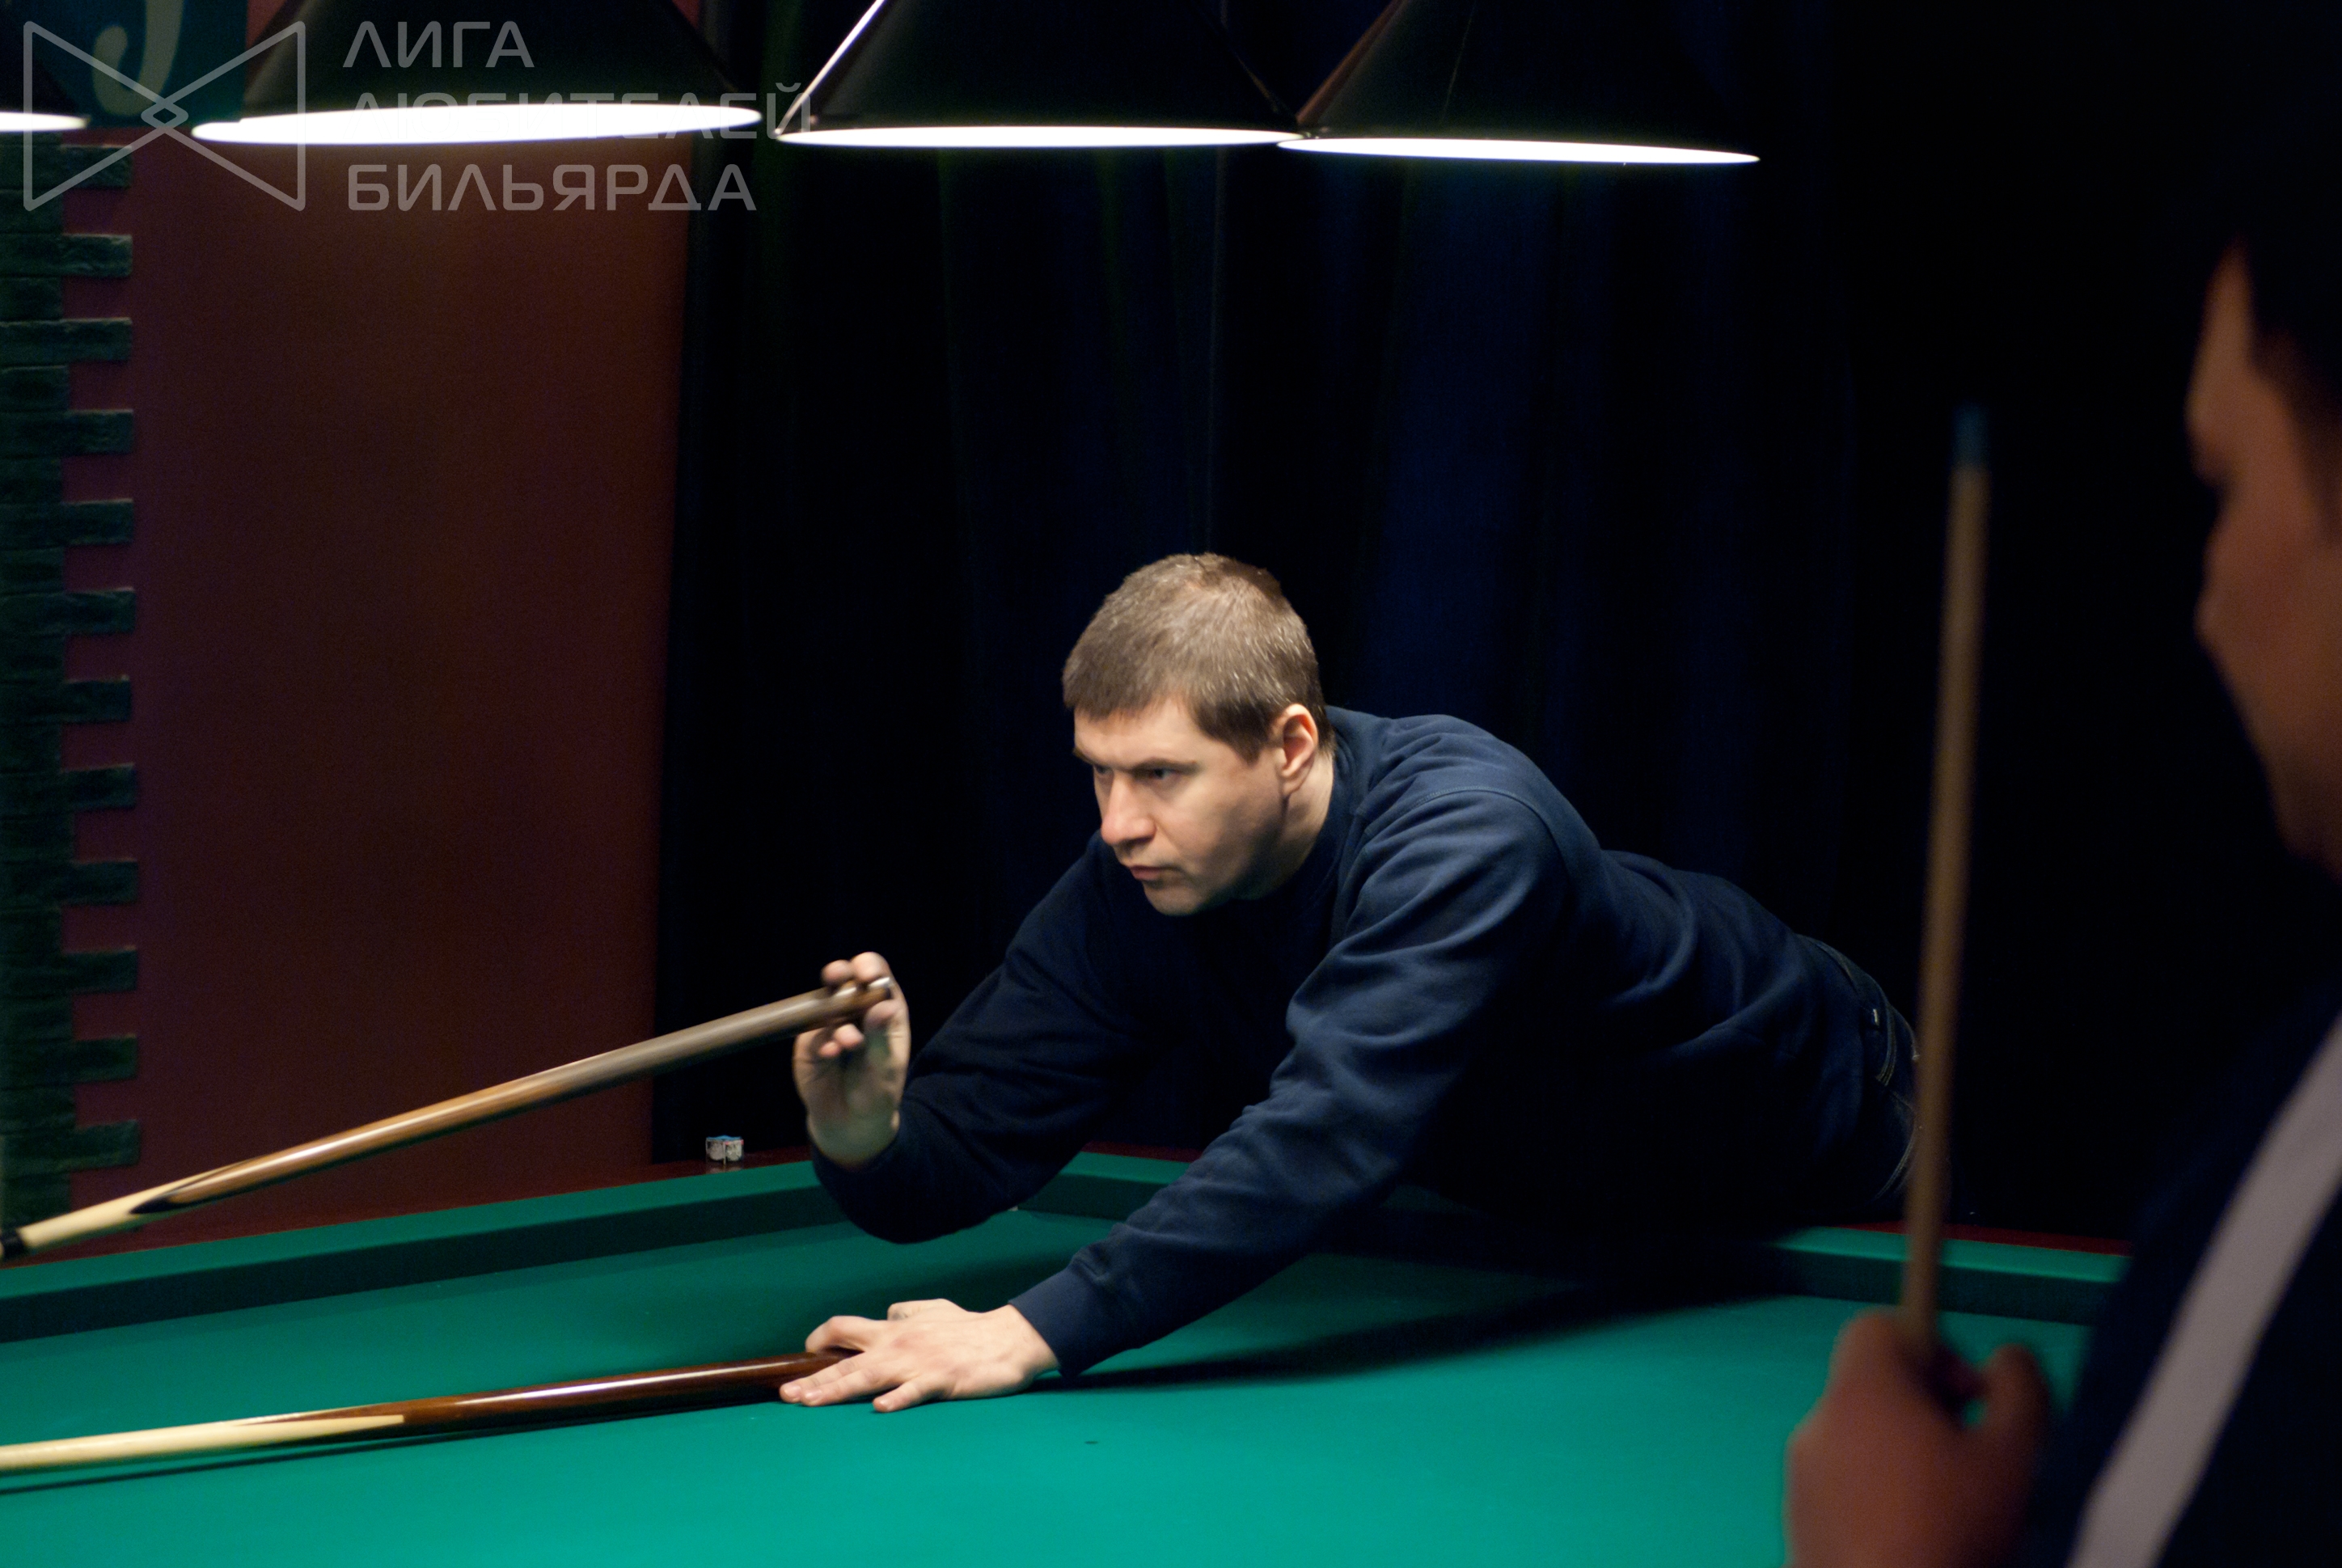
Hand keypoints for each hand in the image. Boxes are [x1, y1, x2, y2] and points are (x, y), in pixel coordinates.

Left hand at [778, 1300, 1058, 1412]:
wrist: (1010, 1338)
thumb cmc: (971, 1327)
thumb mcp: (933, 1309)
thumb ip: (906, 1312)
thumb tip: (887, 1313)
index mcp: (895, 1328)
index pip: (845, 1328)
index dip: (820, 1339)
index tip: (803, 1354)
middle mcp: (899, 1344)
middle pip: (847, 1361)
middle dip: (814, 1380)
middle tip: (786, 1396)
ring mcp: (918, 1363)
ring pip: (869, 1378)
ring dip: (837, 1391)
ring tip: (811, 1403)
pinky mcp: (942, 1380)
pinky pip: (915, 1391)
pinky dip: (897, 1399)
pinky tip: (879, 1409)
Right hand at [793, 953, 910, 1169]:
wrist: (850, 1123)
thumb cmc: (877, 1091)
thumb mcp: (886, 1068)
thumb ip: (882, 1037)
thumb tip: (884, 1005)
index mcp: (883, 1010)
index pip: (878, 977)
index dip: (871, 968)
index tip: (866, 973)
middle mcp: (855, 1011)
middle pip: (845, 978)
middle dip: (841, 972)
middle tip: (837, 975)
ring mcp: (830, 1024)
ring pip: (825, 1002)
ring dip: (832, 1012)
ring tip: (849, 1042)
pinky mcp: (810, 1042)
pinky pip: (812, 1033)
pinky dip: (823, 1042)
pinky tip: (832, 1055)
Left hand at [1785, 1311, 2049, 1567]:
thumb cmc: (1951, 1528)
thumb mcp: (2015, 1456)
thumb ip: (2019, 1390)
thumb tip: (2007, 1355)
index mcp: (1860, 1391)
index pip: (1878, 1325)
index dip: (1931, 1345)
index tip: (1969, 1396)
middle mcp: (1817, 1421)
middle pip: (1872, 1385)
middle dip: (1926, 1408)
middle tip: (1970, 1456)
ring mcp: (1799, 1474)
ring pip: (1858, 1439)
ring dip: (1903, 1456)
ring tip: (1947, 1506)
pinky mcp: (1796, 1520)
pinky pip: (1840, 1485)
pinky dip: (1875, 1495)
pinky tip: (1913, 1535)